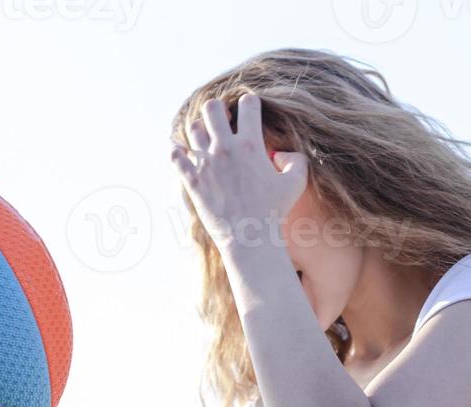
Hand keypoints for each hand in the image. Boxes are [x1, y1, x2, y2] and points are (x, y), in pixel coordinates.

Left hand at [169, 93, 306, 252]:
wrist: (249, 239)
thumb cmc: (274, 212)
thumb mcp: (296, 183)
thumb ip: (296, 160)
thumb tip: (281, 153)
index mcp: (250, 144)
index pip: (248, 104)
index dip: (251, 103)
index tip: (250, 111)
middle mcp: (225, 149)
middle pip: (212, 108)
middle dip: (219, 110)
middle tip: (224, 122)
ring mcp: (205, 163)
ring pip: (193, 128)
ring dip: (200, 130)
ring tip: (208, 140)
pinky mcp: (191, 180)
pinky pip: (175, 154)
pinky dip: (177, 150)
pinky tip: (184, 153)